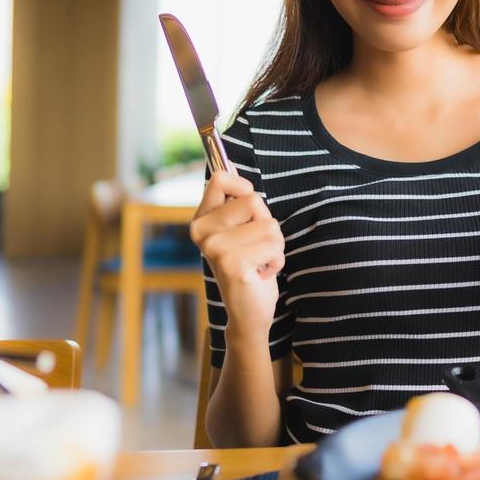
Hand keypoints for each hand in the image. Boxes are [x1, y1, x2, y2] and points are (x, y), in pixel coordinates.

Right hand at [190, 171, 284, 335]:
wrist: (248, 313)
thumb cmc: (251, 267)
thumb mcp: (242, 231)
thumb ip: (238, 203)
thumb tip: (230, 165)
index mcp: (202, 220)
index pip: (220, 179)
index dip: (244, 187)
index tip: (251, 209)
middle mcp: (202, 232)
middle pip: (253, 200)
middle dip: (267, 224)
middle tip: (255, 248)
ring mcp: (214, 248)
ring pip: (269, 224)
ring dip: (275, 245)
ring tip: (259, 262)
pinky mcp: (232, 264)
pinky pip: (274, 245)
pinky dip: (277, 260)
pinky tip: (261, 274)